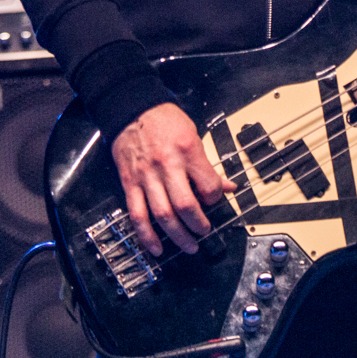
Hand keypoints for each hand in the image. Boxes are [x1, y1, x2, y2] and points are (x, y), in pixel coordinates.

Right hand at [110, 102, 234, 255]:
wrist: (133, 109)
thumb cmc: (164, 120)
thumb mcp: (194, 135)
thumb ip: (207, 164)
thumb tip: (226, 186)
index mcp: (188, 151)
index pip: (208, 185)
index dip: (215, 198)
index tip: (215, 201)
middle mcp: (167, 165)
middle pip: (185, 205)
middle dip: (198, 225)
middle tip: (204, 232)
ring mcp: (146, 176)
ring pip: (162, 214)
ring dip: (177, 236)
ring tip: (189, 246)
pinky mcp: (130, 183)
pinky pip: (137, 214)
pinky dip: (146, 235)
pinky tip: (156, 247)